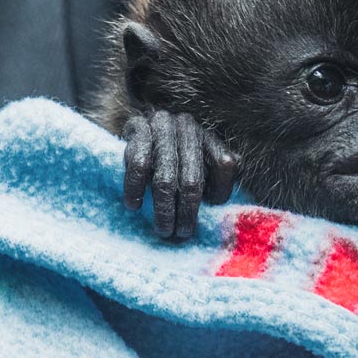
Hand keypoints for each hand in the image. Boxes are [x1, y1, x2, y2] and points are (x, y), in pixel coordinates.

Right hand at [121, 109, 237, 238]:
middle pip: (192, 178)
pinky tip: (133, 205)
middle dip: (187, 211)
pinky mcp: (137, 126)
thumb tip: (221, 203)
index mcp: (206, 135)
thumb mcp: (198, 160)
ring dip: (163, 208)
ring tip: (163, 229)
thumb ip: (215, 176)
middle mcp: (187, 126)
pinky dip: (135, 188)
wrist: (137, 126)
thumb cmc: (171, 153)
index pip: (224, 164)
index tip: (212, 210)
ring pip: (165, 178)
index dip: (222, 190)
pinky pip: (138, 164)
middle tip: (182, 233)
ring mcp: (161, 124)